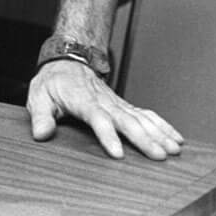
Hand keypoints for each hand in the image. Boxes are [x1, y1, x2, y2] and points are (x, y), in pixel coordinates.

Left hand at [26, 60, 184, 159]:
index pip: (97, 118)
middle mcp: (104, 101)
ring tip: (174, 150)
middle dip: (144, 139)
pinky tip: (176, 138)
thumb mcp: (38, 97)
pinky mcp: (124, 105)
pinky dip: (163, 126)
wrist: (67, 60)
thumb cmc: (53, 82)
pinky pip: (147, 115)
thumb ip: (41, 116)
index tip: (118, 153)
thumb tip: (41, 134)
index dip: (108, 135)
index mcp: (82, 100)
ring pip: (141, 118)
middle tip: (159, 155)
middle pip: (127, 121)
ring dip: (159, 134)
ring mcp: (117, 103)